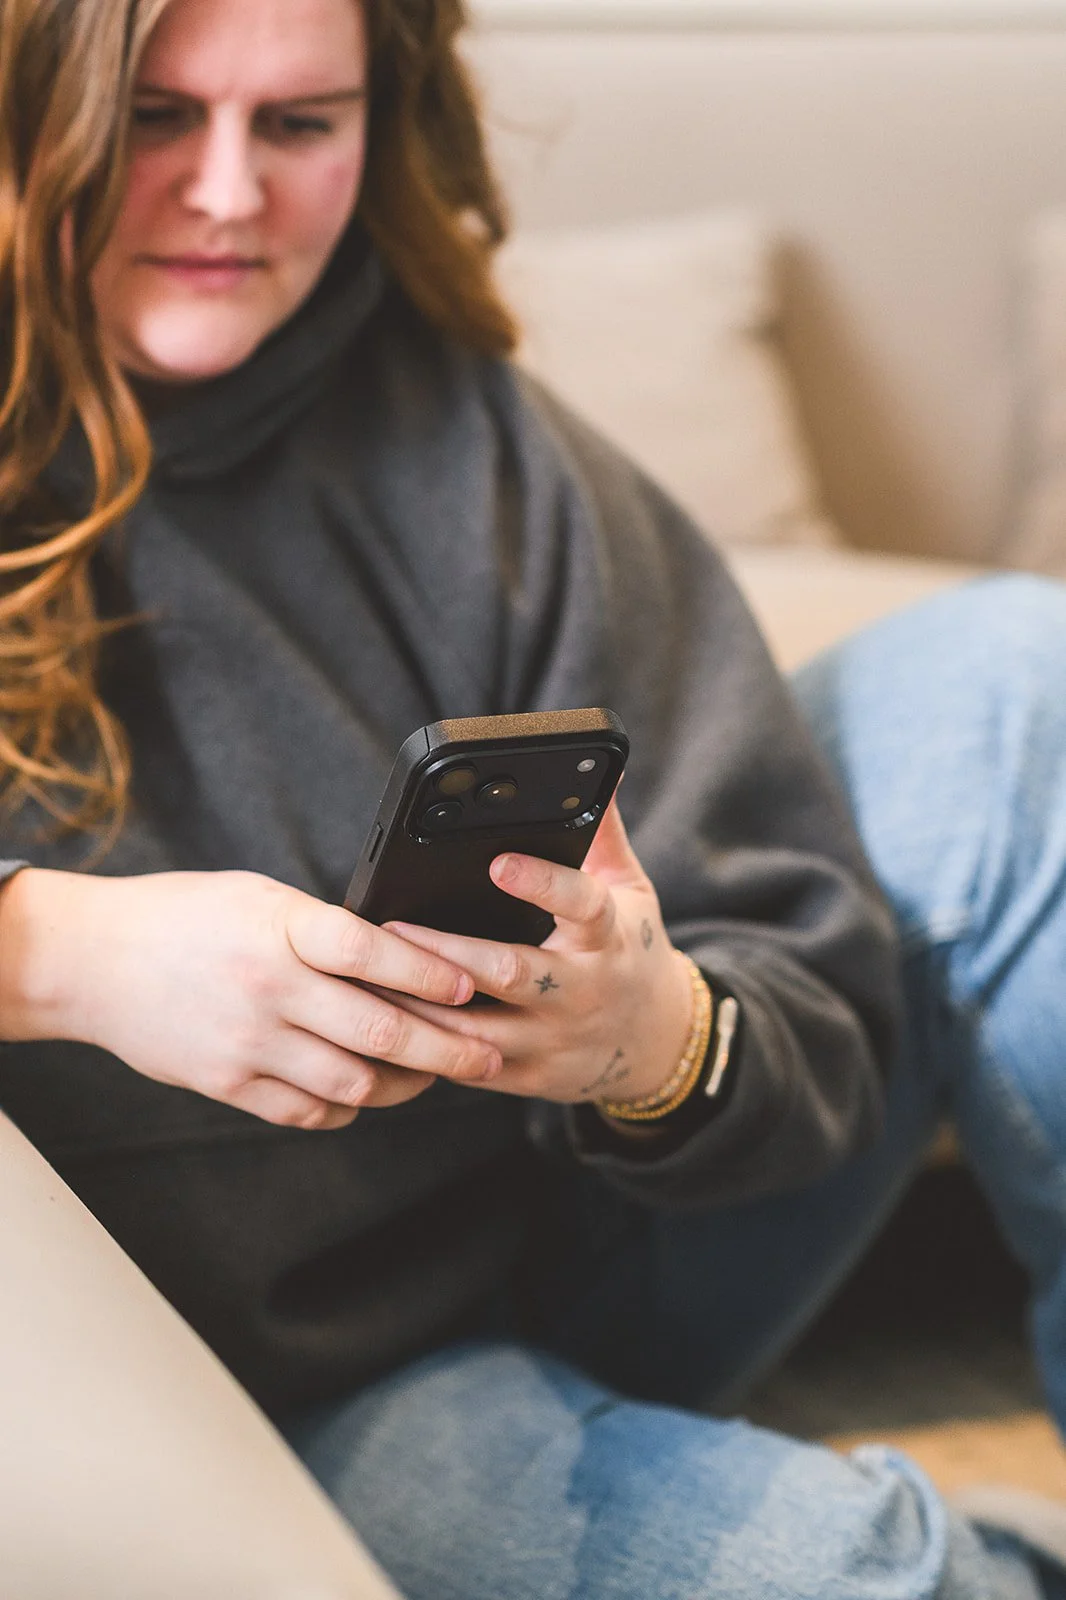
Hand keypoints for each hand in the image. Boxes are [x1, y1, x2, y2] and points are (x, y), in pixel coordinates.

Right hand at [0, 867, 500, 1128]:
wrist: (93, 961)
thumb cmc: (184, 916)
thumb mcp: (259, 899)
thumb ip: (322, 928)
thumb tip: (400, 954)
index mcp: (281, 927)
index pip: (373, 951)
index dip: (431, 972)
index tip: (472, 986)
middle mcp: (269, 987)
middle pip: (379, 1028)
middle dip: (448, 1048)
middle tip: (489, 1055)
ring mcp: (248, 1042)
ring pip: (353, 1081)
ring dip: (405, 1084)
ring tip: (434, 1075)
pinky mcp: (228, 1083)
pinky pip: (308, 1110)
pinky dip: (346, 1107)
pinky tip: (364, 1092)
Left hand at [381, 800, 693, 1107]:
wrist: (654, 1048)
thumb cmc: (627, 955)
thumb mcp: (629, 894)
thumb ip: (605, 837)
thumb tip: (606, 772)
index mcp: (606, 938)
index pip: (581, 905)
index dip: (542, 883)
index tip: (498, 860)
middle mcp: (580, 991)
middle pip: (511, 972)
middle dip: (448, 953)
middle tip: (391, 928)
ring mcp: (553, 1039)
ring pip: (478, 1030)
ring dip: (422, 1006)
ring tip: (369, 978)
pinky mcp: (527, 1076)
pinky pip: (468, 1066)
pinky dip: (425, 1049)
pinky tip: (384, 1023)